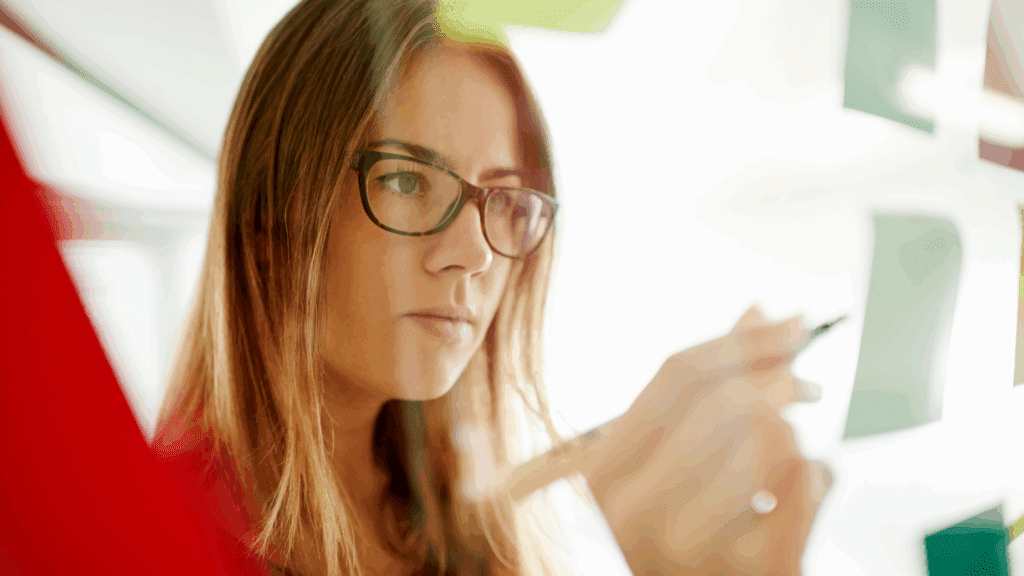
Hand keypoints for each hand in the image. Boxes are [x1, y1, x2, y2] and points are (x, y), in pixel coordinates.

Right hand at [580, 307, 830, 574]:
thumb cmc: (681, 540)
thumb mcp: (669, 470)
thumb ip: (705, 392)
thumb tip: (756, 310)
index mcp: (607, 472)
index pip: (678, 375)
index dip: (743, 341)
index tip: (791, 325)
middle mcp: (634, 509)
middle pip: (724, 400)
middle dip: (780, 378)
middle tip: (809, 382)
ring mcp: (690, 546)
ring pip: (768, 437)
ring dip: (794, 431)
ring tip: (794, 446)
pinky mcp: (753, 573)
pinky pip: (806, 485)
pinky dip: (821, 471)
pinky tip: (808, 481)